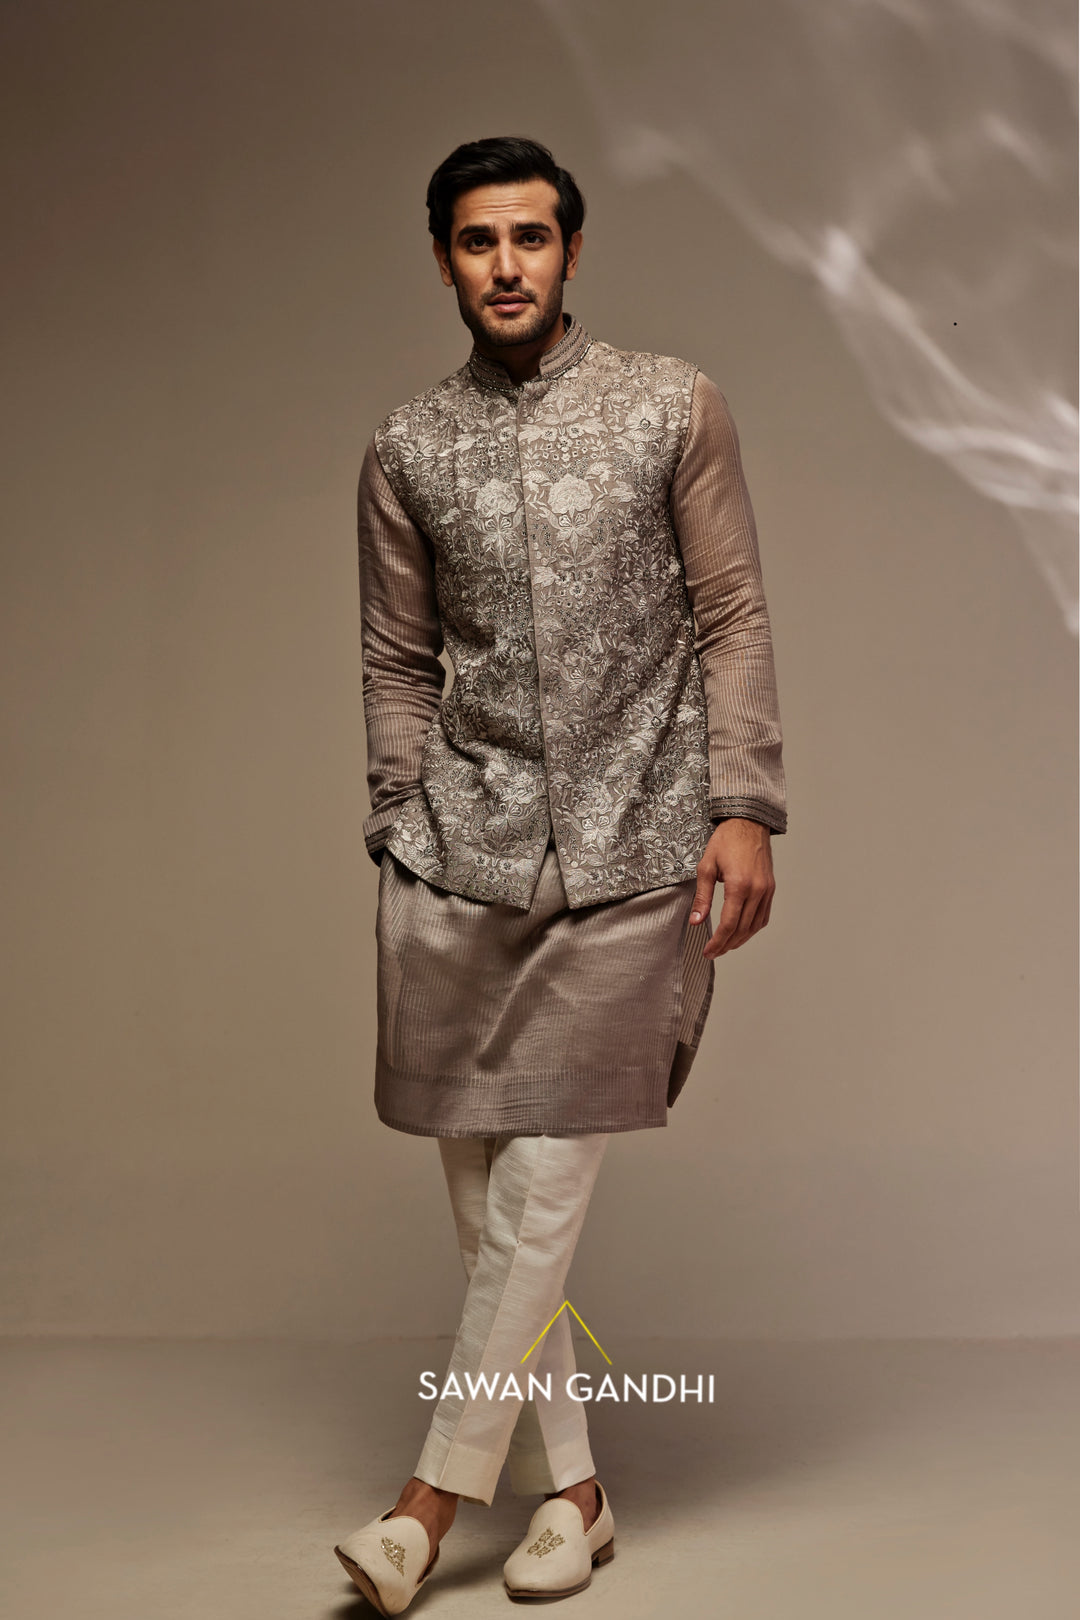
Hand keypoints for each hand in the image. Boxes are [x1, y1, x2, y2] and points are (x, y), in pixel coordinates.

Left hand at [689, 818, 774, 958]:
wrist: (748, 823)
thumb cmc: (726, 841)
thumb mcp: (706, 867)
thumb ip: (702, 897)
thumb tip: (696, 921)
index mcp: (739, 885)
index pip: (728, 924)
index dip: (717, 942)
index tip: (708, 951)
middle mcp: (756, 890)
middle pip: (742, 929)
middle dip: (726, 945)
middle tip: (713, 952)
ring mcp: (766, 890)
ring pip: (754, 926)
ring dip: (740, 940)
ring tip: (725, 946)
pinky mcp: (771, 888)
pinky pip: (763, 916)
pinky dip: (752, 928)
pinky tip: (742, 932)